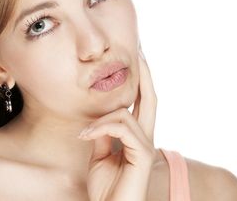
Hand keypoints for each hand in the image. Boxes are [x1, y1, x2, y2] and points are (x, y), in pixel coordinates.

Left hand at [78, 45, 157, 200]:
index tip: (136, 58)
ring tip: (85, 134)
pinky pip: (122, 128)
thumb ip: (102, 134)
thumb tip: (98, 118)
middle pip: (151, 98)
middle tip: (139, 49)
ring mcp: (146, 148)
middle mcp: (146, 139)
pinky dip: (101, 128)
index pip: (142, 102)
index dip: (141, 80)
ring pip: (127, 114)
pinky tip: (86, 137)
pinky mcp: (143, 157)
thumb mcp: (99, 156)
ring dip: (101, 120)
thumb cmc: (106, 190)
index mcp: (136, 138)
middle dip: (146, 73)